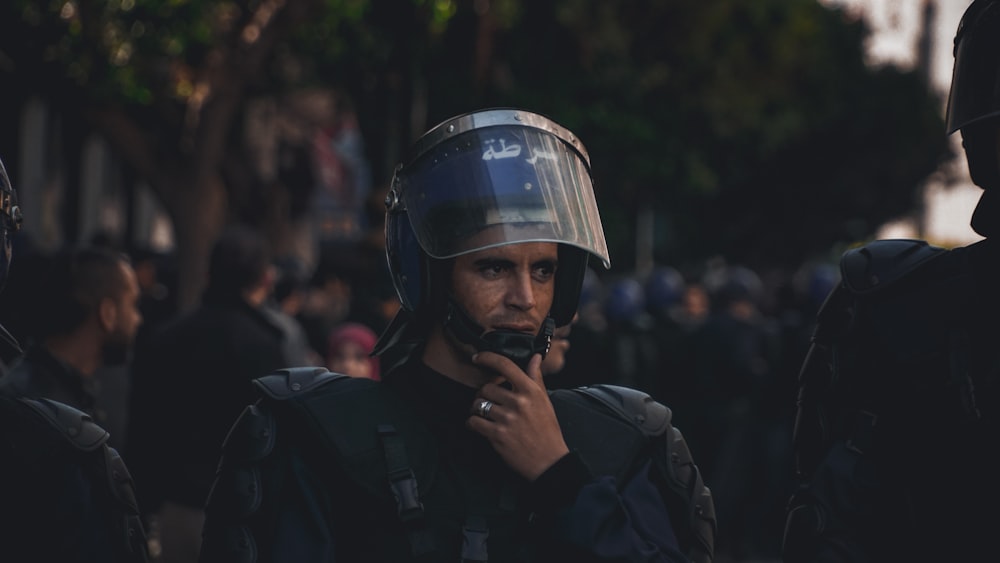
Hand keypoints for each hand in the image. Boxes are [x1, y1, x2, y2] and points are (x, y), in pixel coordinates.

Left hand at [466, 351, 569, 480]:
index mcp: (531, 391)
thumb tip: (535, 357)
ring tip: (484, 414)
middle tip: (488, 402)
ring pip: (478, 405)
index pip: (505, 366)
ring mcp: (507, 419)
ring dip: (477, 409)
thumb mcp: (545, 401)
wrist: (549, 461)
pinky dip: (472, 423)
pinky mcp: (498, 435)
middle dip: (484, 395)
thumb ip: (536, 378)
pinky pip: (474, 422)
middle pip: (486, 388)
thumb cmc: (547, 430)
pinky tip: (479, 425)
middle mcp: (518, 402)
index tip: (477, 358)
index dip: (487, 358)